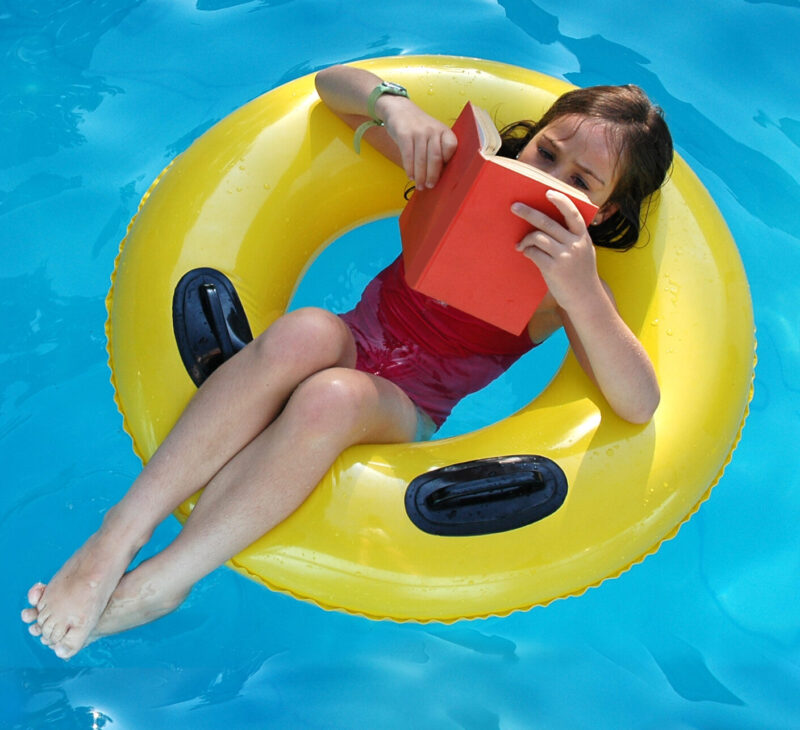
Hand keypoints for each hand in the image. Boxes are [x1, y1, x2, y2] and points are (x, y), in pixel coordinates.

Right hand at [378, 96, 457, 188]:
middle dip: (432, 175)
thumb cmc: (419, 128)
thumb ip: (438, 149)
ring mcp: (419, 131)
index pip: (451, 147)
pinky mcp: (404, 134)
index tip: (443, 175)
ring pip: (421, 159)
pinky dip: (409, 168)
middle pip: (436, 157)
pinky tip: (410, 176)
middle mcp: (433, 130)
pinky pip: (408, 155)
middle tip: (430, 186)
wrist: (399, 109)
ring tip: (420, 185)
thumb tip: (439, 175)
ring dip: (420, 176)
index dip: (448, 162)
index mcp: (444, 131)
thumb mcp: (433, 134)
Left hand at [511, 190, 601, 310]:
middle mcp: (574, 244)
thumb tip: (546, 227)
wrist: (586, 299)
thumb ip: (572, 239)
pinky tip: (526, 253)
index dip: (561, 201)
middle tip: (515, 207)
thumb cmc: (581, 275)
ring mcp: (564, 256)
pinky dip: (527, 251)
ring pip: (538, 237)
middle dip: (529, 213)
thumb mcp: (584, 252)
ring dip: (526, 239)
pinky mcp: (553, 268)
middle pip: (547, 222)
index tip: (548, 192)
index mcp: (583, 237)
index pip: (573, 214)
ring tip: (520, 245)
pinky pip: (534, 253)